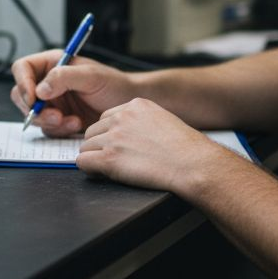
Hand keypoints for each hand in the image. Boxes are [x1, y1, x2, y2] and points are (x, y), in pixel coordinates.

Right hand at [9, 50, 133, 136]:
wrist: (127, 105)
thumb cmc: (113, 84)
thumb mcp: (91, 76)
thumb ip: (64, 78)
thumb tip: (40, 90)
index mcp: (52, 64)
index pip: (22, 68)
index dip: (22, 82)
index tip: (33, 98)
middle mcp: (48, 83)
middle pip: (22, 95)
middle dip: (35, 109)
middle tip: (55, 116)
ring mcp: (52, 103)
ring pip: (33, 115)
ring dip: (49, 122)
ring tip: (71, 121)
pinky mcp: (58, 120)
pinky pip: (47, 128)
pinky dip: (59, 130)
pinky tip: (76, 125)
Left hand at [77, 98, 220, 191]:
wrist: (194, 165)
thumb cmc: (186, 150)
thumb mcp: (163, 120)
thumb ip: (142, 122)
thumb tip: (128, 135)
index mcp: (135, 105)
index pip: (106, 117)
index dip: (109, 134)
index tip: (120, 146)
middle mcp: (122, 117)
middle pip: (93, 131)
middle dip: (100, 146)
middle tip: (116, 159)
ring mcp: (114, 137)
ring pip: (86, 146)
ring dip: (95, 158)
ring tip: (115, 168)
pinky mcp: (109, 158)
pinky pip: (83, 161)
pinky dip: (90, 169)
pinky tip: (102, 173)